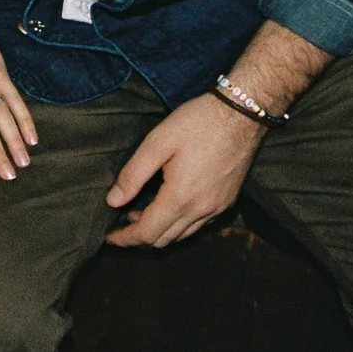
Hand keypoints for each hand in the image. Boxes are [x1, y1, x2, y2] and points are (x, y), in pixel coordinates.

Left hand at [104, 94, 261, 246]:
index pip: (147, 233)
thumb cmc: (197, 122)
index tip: (110, 237)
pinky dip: (179, 224)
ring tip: (141, 213)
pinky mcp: (227, 201)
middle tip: (121, 224)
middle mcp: (201, 210)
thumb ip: (133, 174)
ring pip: (182, 235)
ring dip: (160, 231)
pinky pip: (199, 225)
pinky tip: (170, 206)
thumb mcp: (158, 141)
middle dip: (140, 238)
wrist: (242, 113)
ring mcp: (217, 208)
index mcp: (181, 197)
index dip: (125, 239)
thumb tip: (113, 201)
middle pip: (164, 240)